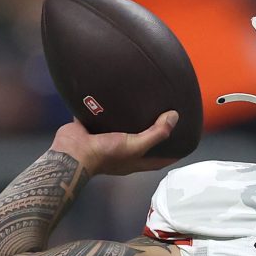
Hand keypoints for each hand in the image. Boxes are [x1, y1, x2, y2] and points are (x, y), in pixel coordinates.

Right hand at [50, 110, 179, 175]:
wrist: (72, 152)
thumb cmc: (105, 154)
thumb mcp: (135, 145)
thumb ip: (156, 133)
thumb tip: (174, 117)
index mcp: (133, 160)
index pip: (158, 160)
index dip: (171, 155)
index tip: (183, 145)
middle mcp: (120, 152)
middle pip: (140, 142)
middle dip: (150, 133)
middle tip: (163, 117)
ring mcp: (104, 140)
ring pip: (119, 128)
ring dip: (127, 119)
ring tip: (138, 102)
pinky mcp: (90, 128)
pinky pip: (99, 116)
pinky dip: (104, 108)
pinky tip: (111, 94)